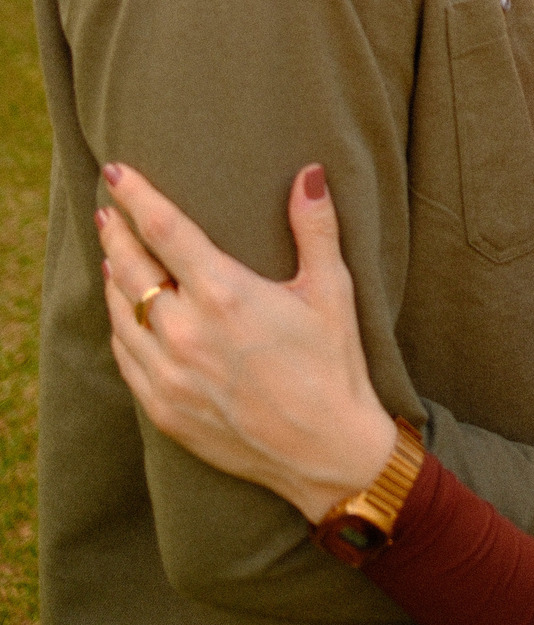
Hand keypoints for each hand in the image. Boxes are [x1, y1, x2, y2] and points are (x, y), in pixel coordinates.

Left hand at [98, 163, 398, 522]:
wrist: (326, 453)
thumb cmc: (333, 365)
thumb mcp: (331, 290)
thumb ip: (316, 227)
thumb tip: (310, 172)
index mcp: (225, 295)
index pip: (164, 230)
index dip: (136, 196)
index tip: (116, 171)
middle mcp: (187, 333)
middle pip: (130, 267)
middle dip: (116, 232)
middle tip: (109, 210)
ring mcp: (170, 375)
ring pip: (122, 313)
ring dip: (114, 277)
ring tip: (113, 254)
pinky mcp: (165, 410)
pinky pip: (126, 358)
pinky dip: (120, 327)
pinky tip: (125, 314)